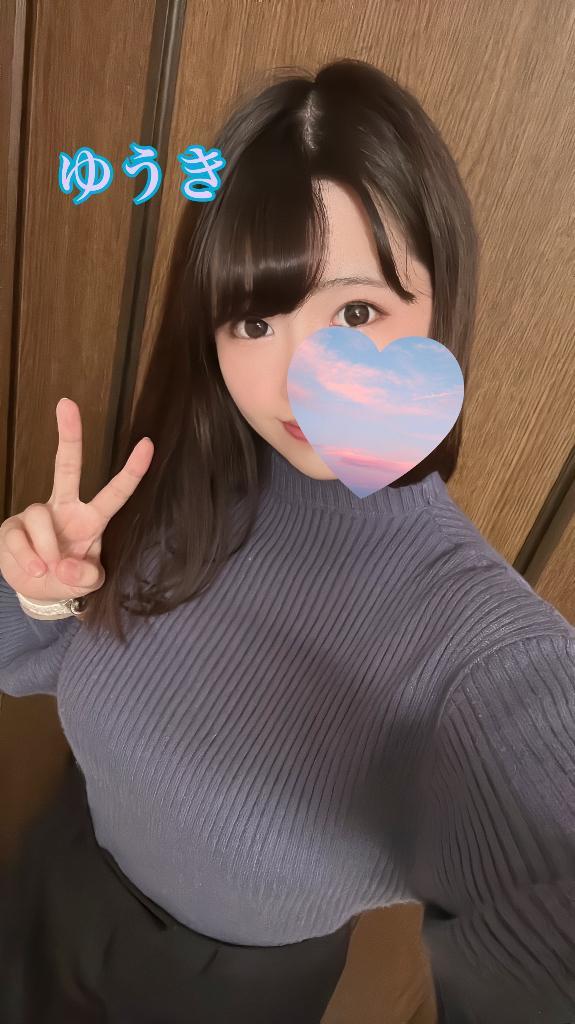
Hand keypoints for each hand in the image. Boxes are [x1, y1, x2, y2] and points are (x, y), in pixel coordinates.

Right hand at [0, 398, 153, 603]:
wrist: (36, 588)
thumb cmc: (68, 576)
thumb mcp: (86, 582)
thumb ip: (86, 577)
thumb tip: (66, 564)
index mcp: (92, 519)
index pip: (116, 492)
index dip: (132, 470)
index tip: (148, 443)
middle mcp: (65, 508)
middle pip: (68, 466)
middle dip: (69, 435)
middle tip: (67, 403)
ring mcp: (37, 514)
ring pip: (40, 515)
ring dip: (46, 548)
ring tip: (47, 568)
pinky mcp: (13, 527)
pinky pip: (18, 537)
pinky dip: (27, 557)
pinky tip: (33, 568)